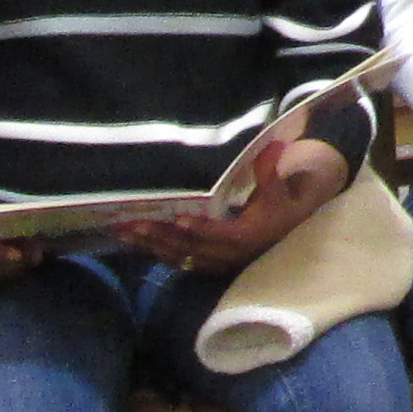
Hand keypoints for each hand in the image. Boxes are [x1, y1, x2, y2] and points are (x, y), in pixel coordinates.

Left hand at [123, 125, 353, 272]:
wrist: (289, 231)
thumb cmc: (282, 206)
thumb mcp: (280, 190)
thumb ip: (270, 171)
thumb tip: (272, 146)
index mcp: (247, 238)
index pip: (221, 235)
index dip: (201, 228)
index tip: (180, 219)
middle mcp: (229, 256)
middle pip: (191, 248)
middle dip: (160, 236)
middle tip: (133, 223)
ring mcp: (216, 263)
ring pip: (179, 257)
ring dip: (150, 246)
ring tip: (123, 232)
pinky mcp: (206, 265)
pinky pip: (177, 261)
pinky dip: (156, 252)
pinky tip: (134, 243)